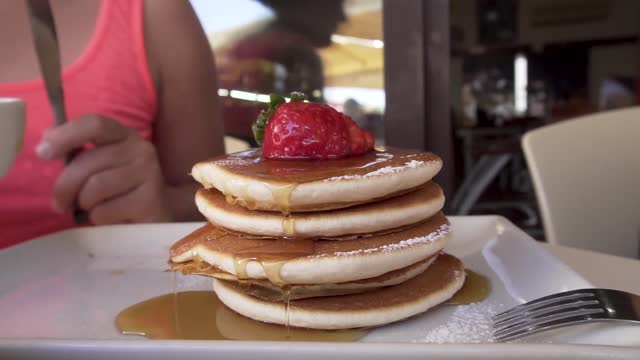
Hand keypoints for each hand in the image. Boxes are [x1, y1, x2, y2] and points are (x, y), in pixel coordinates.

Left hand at [36, 115, 172, 223]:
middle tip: (59, 203)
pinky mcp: (151, 201)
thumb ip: (77, 152)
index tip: (42, 152)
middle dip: (65, 186)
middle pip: (87, 161)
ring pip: (95, 187)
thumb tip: (45, 140)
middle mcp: (142, 150)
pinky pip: (105, 210)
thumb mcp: (101, 165)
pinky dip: (98, 218)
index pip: (95, 124)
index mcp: (125, 136)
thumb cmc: (121, 189)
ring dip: (84, 203)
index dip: (66, 135)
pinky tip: (109, 218)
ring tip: (90, 209)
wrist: (157, 214)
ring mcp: (150, 175)